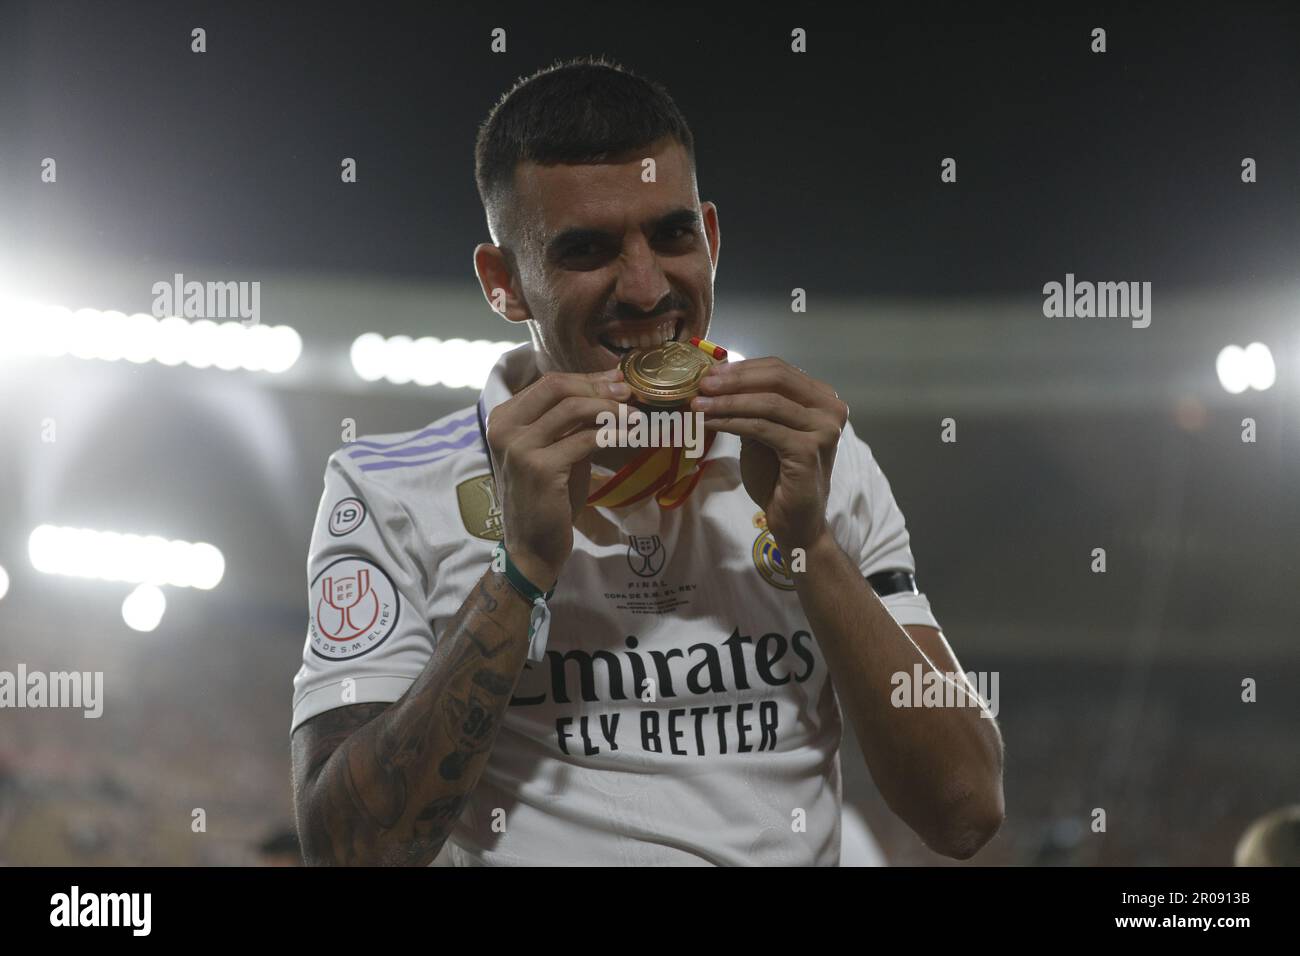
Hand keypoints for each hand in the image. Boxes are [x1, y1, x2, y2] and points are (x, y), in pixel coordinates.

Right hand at [486, 368, 630, 588]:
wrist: (532, 546)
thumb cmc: (547, 499)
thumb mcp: (555, 451)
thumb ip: (571, 423)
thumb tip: (611, 391)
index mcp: (503, 418)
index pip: (548, 383)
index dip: (587, 379)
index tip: (618, 380)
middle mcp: (504, 427)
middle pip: (557, 386)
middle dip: (598, 386)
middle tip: (629, 392)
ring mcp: (518, 446)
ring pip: (571, 408)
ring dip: (610, 409)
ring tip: (635, 415)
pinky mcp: (539, 467)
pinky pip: (584, 439)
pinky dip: (612, 434)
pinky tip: (631, 436)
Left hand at [691, 357, 848, 550]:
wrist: (795, 520)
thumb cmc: (778, 478)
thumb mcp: (763, 432)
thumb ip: (750, 406)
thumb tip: (716, 380)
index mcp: (822, 398)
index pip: (779, 369)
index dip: (742, 368)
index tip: (709, 373)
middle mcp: (830, 408)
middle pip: (776, 379)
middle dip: (734, 380)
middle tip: (702, 384)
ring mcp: (824, 429)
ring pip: (767, 402)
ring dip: (727, 401)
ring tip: (698, 404)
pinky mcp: (809, 450)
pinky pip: (762, 428)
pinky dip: (732, 422)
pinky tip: (711, 423)